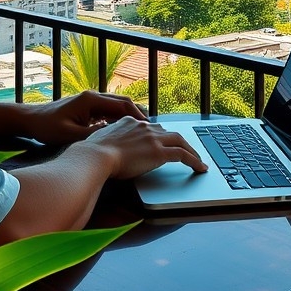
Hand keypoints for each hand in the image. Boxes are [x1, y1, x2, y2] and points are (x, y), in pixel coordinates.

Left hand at [22, 90, 146, 144]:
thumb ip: (92, 136)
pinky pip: (108, 111)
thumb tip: (113, 137)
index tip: (147, 127)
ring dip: (129, 116)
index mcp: (91, 100)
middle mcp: (93, 96)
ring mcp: (90, 101)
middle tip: (150, 128)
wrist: (31, 119)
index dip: (136, 115)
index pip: (121, 105)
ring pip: (116, 106)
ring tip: (142, 130)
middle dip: (137, 114)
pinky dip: (118, 118)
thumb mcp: (70, 135)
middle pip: (122, 103)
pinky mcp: (87, 107)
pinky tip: (124, 130)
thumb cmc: (47, 127)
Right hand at [80, 116, 207, 179]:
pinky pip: (182, 155)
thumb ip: (108, 142)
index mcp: (129, 121)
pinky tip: (199, 168)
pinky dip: (194, 161)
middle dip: (179, 140)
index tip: (163, 141)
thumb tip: (104, 150)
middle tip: (187, 149)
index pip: (150, 126)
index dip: (159, 135)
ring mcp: (152, 138)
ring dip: (191, 150)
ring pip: (180, 140)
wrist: (94, 156)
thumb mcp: (99, 141)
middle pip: (168, 131)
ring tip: (198, 159)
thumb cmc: (91, 153)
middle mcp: (144, 126)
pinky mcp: (158, 152)